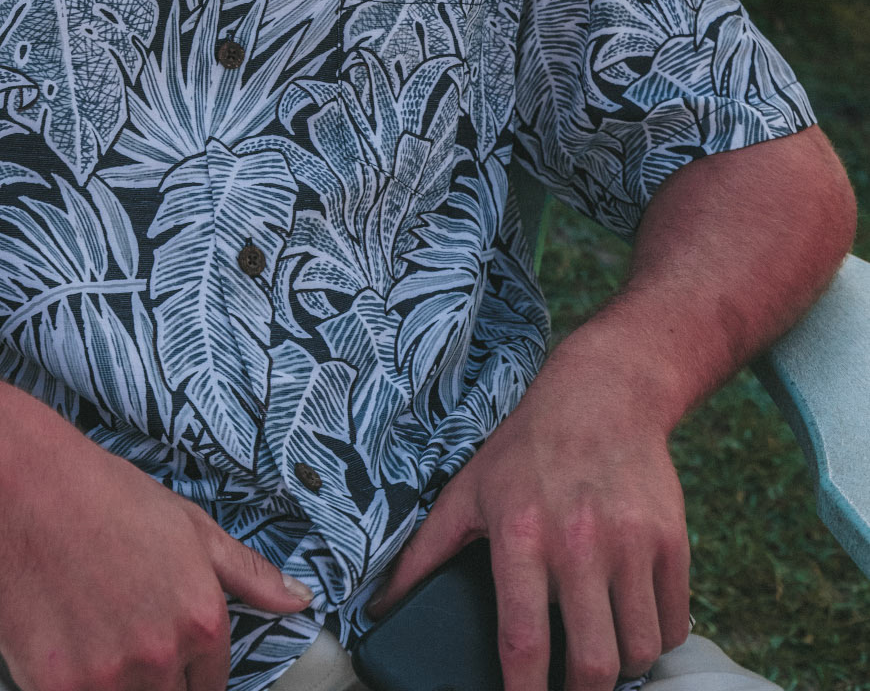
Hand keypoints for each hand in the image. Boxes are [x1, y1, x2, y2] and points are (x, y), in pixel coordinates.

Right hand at [0, 416, 310, 690]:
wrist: (28, 485)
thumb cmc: (107, 497)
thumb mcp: (191, 526)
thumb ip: (248, 573)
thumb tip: (299, 600)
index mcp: (202, 622)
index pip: (211, 688)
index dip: (188, 673)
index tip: (165, 653)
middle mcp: (161, 656)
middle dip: (156, 681)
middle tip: (125, 638)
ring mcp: (108, 677)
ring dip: (114, 684)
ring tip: (94, 637)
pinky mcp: (56, 688)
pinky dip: (72, 686)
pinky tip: (63, 647)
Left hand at [371, 349, 689, 690]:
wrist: (604, 393)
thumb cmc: (528, 448)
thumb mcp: (468, 491)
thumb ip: (424, 553)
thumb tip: (379, 607)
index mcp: (521, 534)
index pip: (523, 642)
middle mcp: (579, 541)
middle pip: (594, 664)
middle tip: (571, 687)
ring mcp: (631, 542)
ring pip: (640, 651)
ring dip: (622, 667)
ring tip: (601, 650)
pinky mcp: (671, 539)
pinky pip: (674, 623)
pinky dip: (657, 638)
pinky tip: (633, 622)